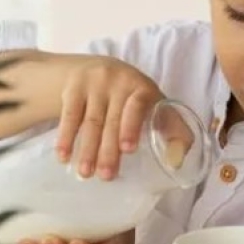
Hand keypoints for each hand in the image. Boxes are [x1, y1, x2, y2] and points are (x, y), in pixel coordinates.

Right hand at [55, 56, 164, 179]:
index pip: (137, 105)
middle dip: (108, 150)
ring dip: (87, 149)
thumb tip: (180, 157)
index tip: (128, 149)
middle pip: (112, 120)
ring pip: (90, 121)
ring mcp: (94, 84)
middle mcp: (118, 82)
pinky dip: (65, 137)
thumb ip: (170, 126)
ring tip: (85, 173)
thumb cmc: (132, 96)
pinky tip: (63, 156)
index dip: (131, 126)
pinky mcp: (74, 88)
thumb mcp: (153, 103)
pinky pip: (69, 116)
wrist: (98, 67)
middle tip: (105, 176)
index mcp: (142, 88)